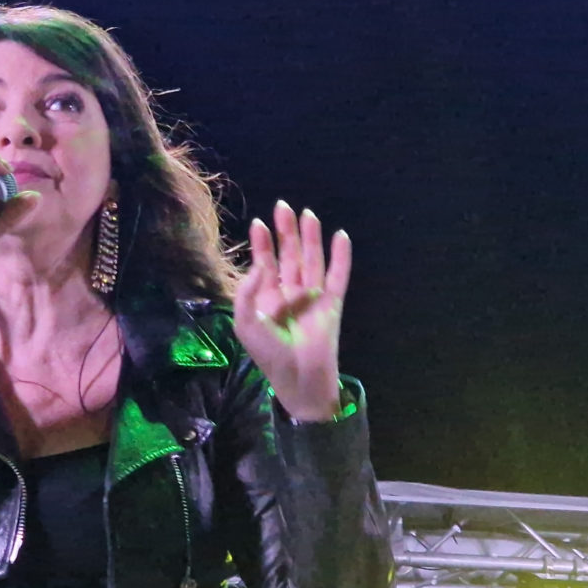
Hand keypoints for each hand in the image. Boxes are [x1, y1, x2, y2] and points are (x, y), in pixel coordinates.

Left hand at [233, 200, 350, 421]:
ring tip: (308, 214)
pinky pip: (338, 276)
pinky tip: (341, 236)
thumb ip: (248, 292)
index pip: (265, 264)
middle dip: (286, 232)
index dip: (262, 244)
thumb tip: (259, 264)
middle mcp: (290, 294)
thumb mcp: (246, 324)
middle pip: (289, 256)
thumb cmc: (269, 356)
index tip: (258, 223)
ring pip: (312, 260)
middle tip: (283, 206)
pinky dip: (341, 257)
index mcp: (267, 299)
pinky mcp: (332, 304)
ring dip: (310, 238)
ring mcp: (312, 298)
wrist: (298, 380)